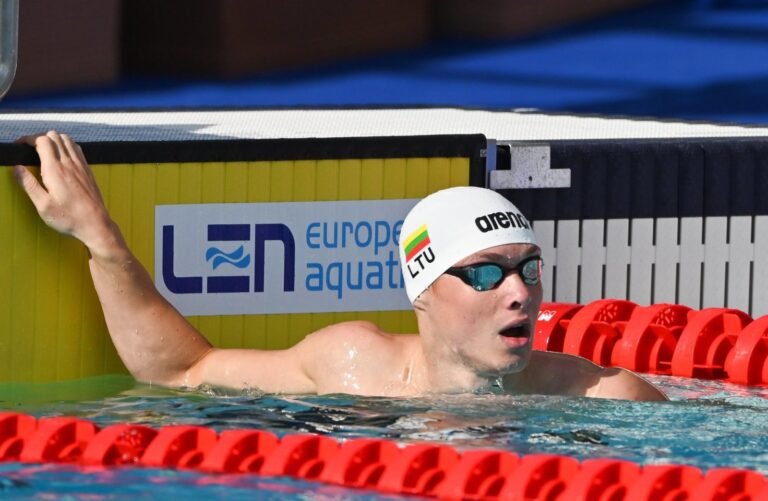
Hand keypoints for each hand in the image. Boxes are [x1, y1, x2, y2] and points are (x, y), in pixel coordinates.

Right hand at [14, 131, 115, 254]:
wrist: (95, 224)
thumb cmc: (69, 218)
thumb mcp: (43, 205)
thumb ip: (29, 185)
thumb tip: (17, 168)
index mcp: (55, 170)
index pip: (42, 140)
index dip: (28, 139)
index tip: (20, 145)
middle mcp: (69, 164)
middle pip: (54, 136)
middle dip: (39, 137)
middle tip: (30, 148)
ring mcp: (81, 166)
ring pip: (67, 140)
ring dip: (54, 140)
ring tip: (44, 151)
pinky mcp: (88, 170)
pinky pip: (77, 149)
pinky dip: (67, 146)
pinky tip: (62, 157)